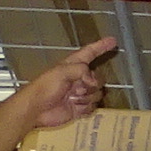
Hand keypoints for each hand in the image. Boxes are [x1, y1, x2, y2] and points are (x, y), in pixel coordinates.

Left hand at [0, 37, 119, 137]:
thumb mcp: (61, 72)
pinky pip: (93, 106)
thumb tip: (93, 82)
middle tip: (77, 88)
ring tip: (71, 98)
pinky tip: (73, 107)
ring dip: (86, 98)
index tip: (113, 41)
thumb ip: (81, 70)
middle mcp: (79, 78)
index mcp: (73, 65)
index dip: (101, 46)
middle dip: (92, 84)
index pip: (90, 53)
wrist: (37, 109)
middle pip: (99, 78)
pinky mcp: (80, 107)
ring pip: (97, 94)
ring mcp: (80, 93)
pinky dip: (85, 108)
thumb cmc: (45, 87)